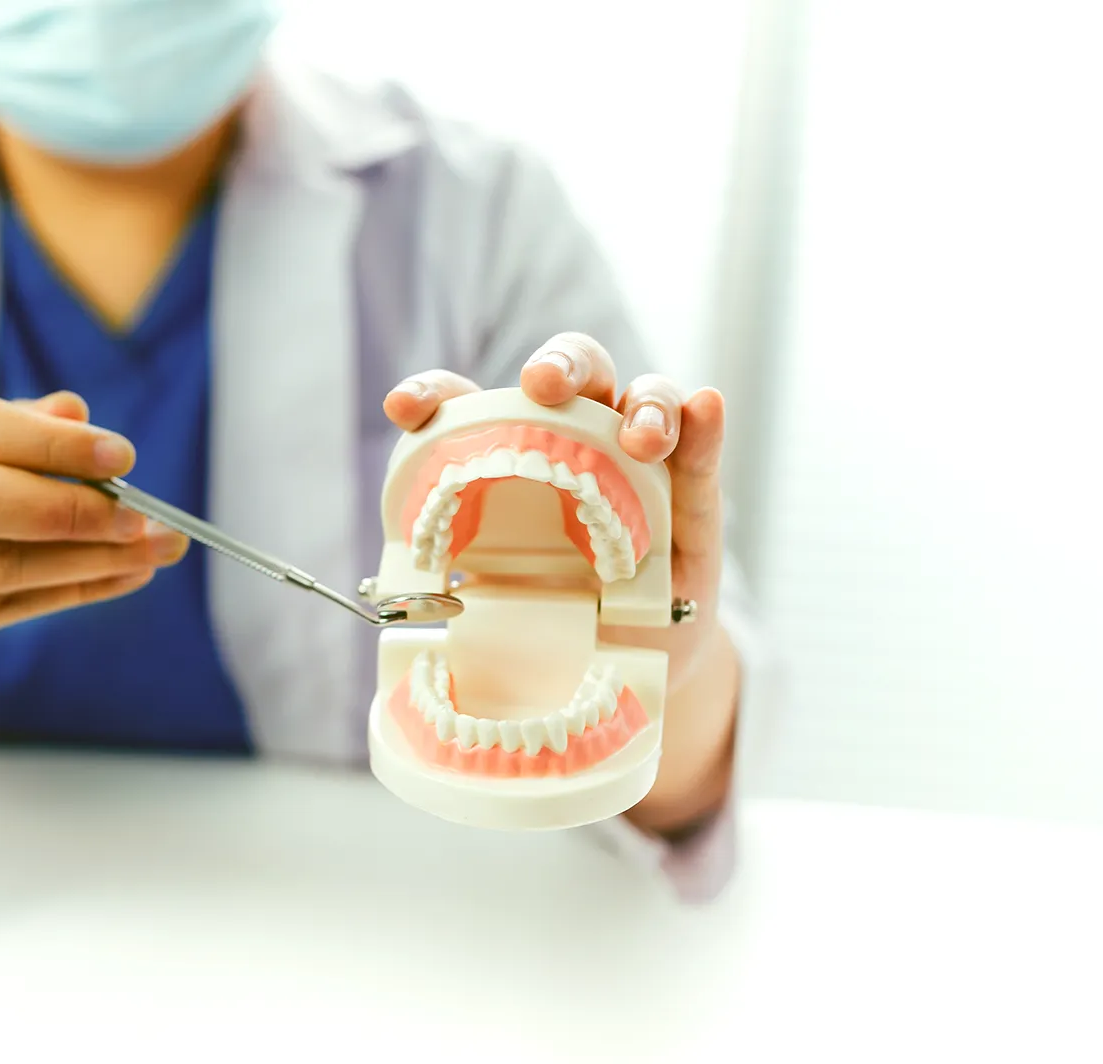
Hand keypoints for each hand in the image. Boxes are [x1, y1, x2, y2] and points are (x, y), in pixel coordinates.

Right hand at [0, 387, 187, 659]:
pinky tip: (123, 575)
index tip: (121, 454)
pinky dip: (71, 591)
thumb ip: (17, 424)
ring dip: (83, 558)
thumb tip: (80, 416)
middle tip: (137, 514)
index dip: (47, 442)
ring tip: (150, 548)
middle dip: (65, 507)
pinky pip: (1, 610)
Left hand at [381, 332, 729, 687]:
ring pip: (645, 399)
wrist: (627, 656)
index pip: (468, 403)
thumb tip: (398, 588)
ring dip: (645, 406)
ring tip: (642, 437)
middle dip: (559, 368)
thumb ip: (453, 586)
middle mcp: (577, 436)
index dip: (435, 393)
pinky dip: (702, 425)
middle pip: (575, 372)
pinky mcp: (691, 493)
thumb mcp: (492, 600)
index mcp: (511, 449)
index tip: (404, 408)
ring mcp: (640, 459)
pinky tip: (705, 407)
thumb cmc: (550, 611)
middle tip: (543, 387)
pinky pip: (701, 452)